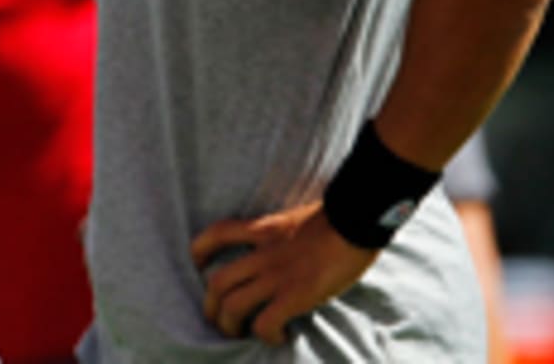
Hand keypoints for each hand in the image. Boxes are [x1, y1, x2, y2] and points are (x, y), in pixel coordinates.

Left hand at [190, 202, 376, 346]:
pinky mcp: (295, 295)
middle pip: (217, 282)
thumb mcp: (294, 218)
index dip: (199, 250)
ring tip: (241, 335)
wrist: (356, 219)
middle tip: (218, 321)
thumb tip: (281, 250)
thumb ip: (279, 235)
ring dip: (231, 327)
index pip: (217, 233)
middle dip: (211, 307)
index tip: (198, 265)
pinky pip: (265, 322)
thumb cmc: (334, 218)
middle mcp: (262, 253)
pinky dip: (265, 334)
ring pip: (233, 306)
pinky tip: (279, 335)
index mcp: (263, 229)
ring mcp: (276, 275)